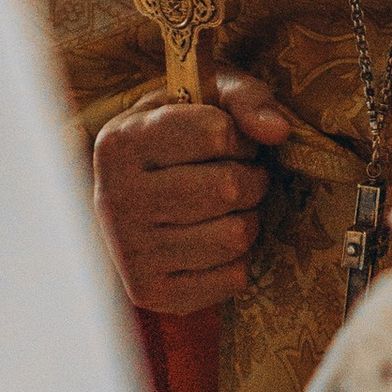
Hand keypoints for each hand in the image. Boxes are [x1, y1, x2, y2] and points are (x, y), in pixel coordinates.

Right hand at [91, 66, 294, 315]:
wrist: (135, 199)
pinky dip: (237, 260)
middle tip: (236, 177)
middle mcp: (114, 198)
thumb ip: (245, 98)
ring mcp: (128, 251)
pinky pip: (233, 278)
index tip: (227, 142)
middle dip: (250, 178)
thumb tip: (277, 131)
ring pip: (235, 235)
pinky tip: (213, 242)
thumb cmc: (177, 140)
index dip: (239, 137)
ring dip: (247, 219)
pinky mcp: (150, 293)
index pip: (216, 133)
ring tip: (226, 209)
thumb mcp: (204, 99)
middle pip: (229, 187)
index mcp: (120, 142)